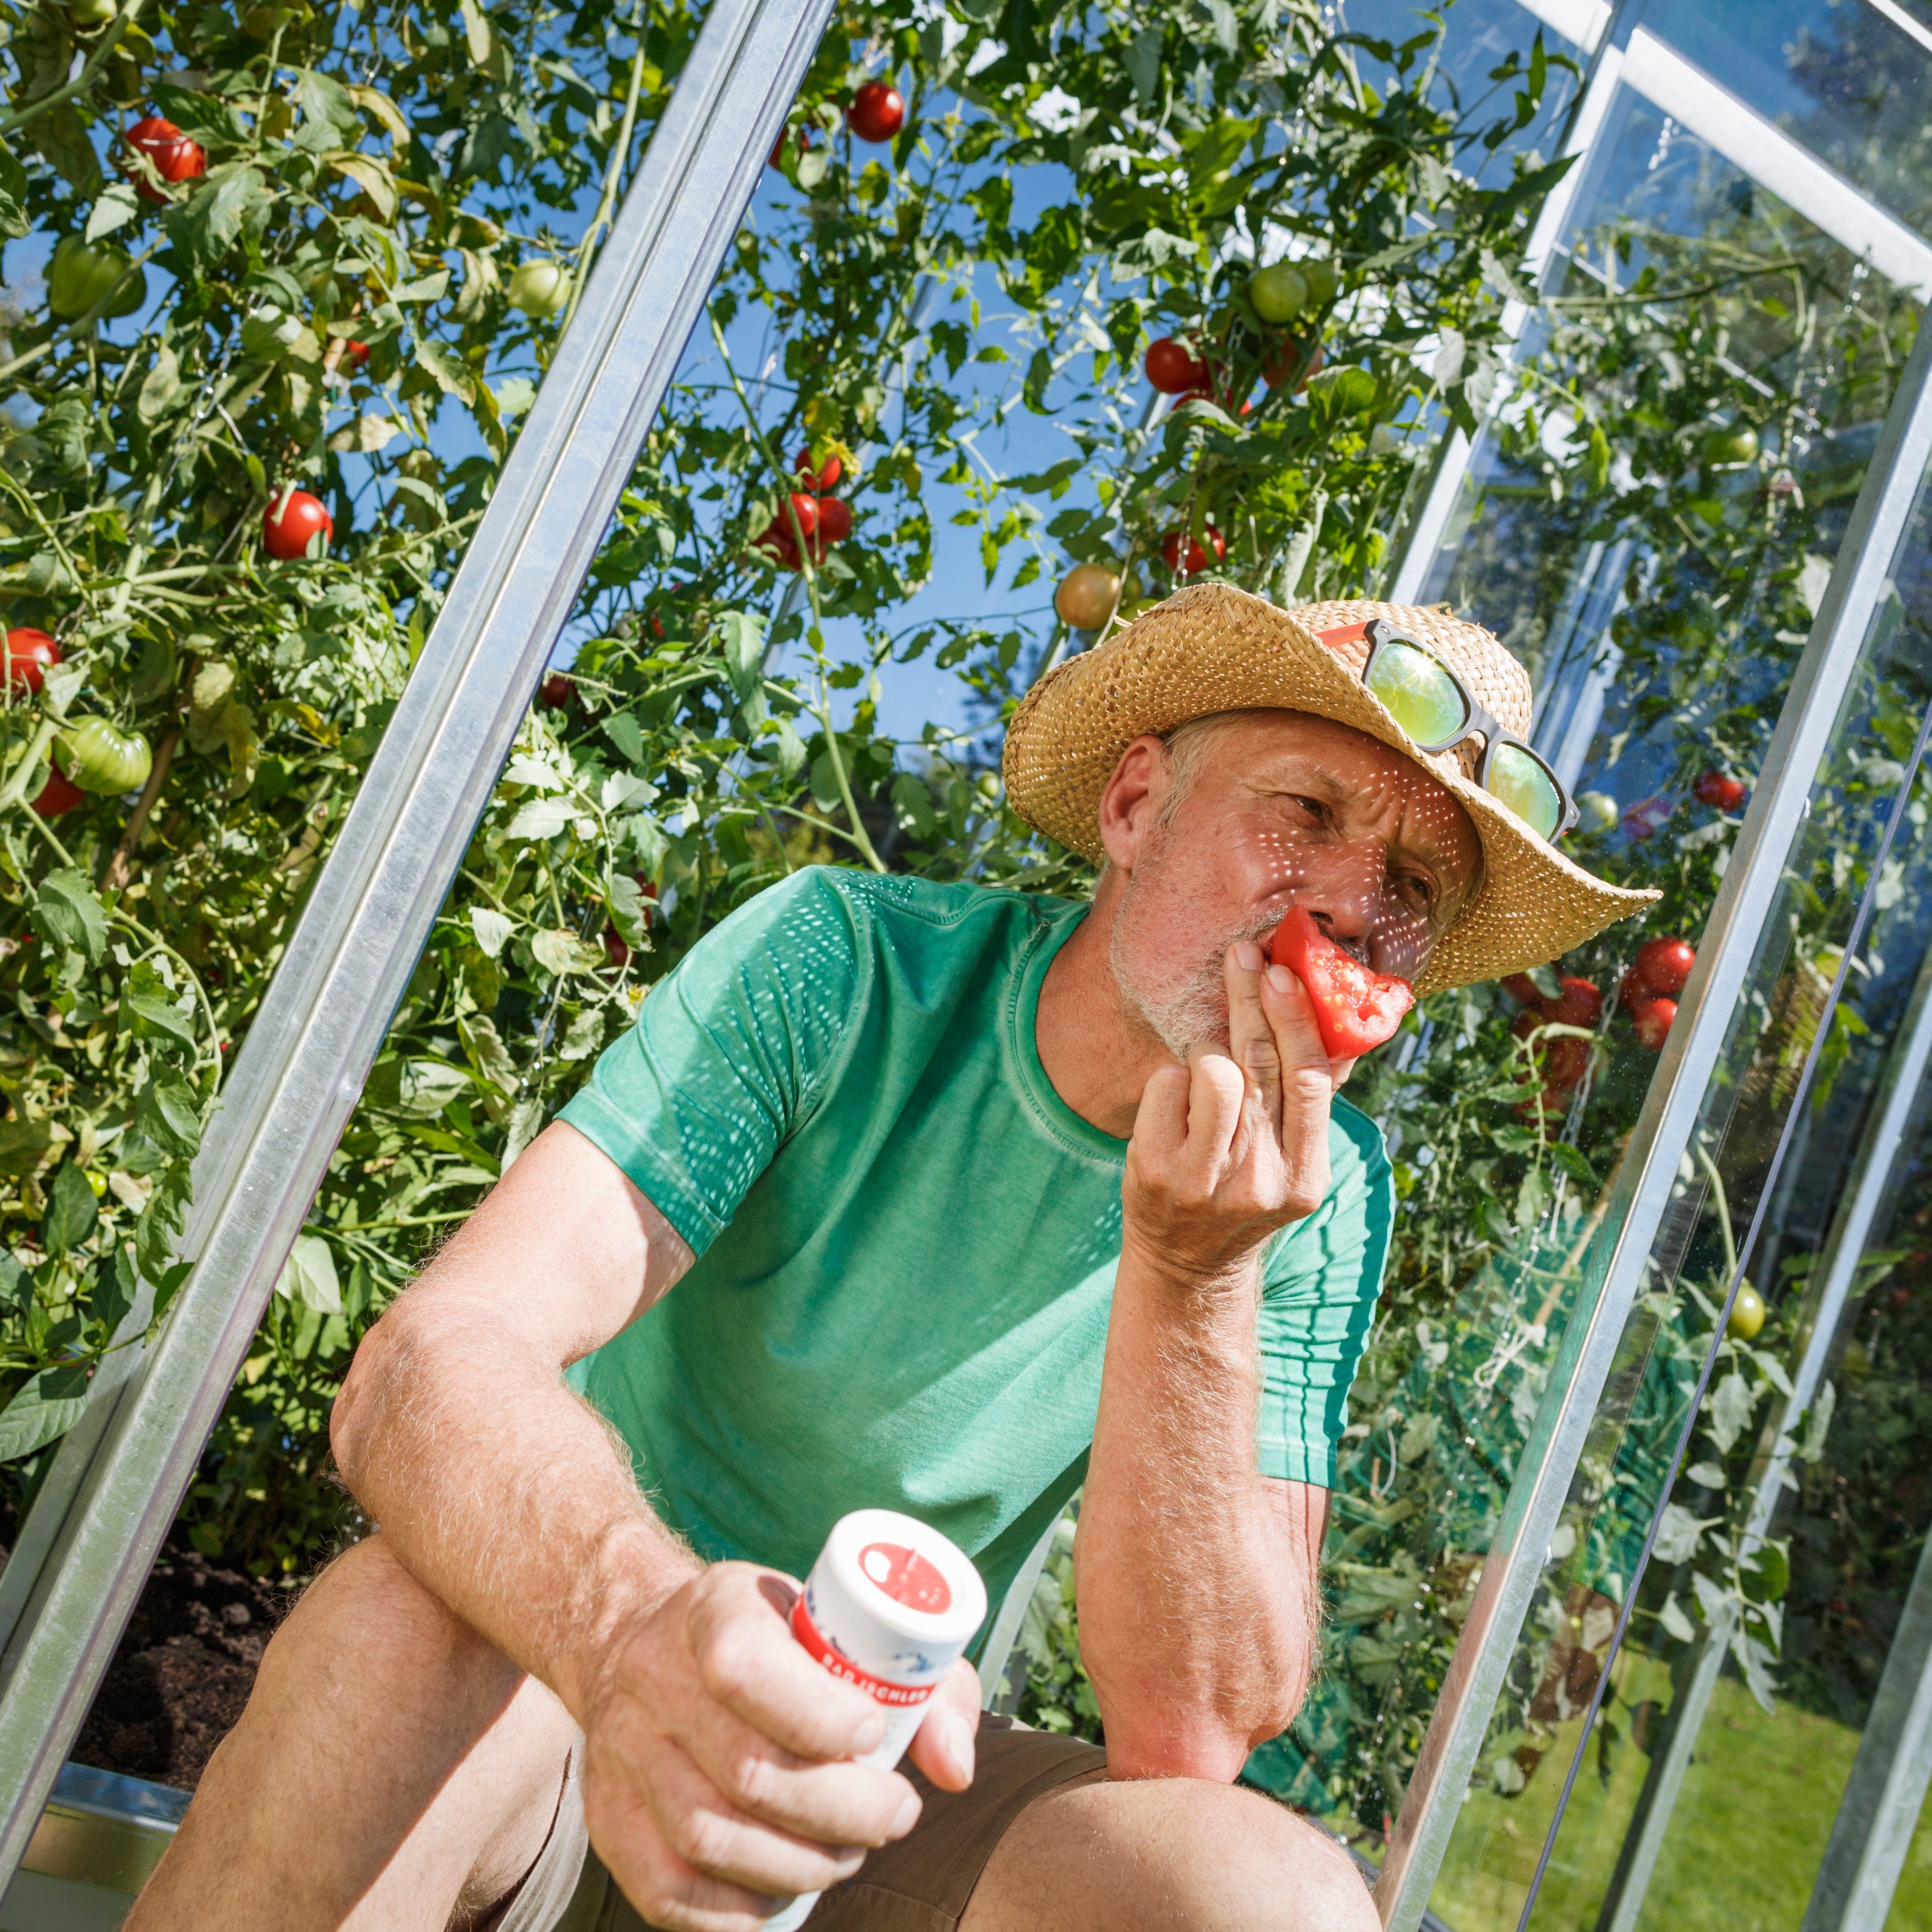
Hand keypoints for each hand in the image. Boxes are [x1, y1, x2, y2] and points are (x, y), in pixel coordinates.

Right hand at [579, 1560, 979, 1930]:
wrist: (649, 1640)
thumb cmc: (773, 1639)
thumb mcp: (843, 1624)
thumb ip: (921, 1685)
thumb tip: (955, 1768)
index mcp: (712, 1609)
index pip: (746, 1668)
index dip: (822, 1717)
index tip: (878, 1738)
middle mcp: (653, 1677)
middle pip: (745, 1771)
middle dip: (840, 1812)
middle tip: (892, 1816)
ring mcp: (623, 1751)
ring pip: (710, 1838)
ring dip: (799, 1866)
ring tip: (845, 1853)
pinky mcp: (609, 1818)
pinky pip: (668, 1892)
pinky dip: (737, 1912)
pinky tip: (785, 1890)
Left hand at [1121, 941, 1351, 1283]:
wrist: (1186, 1264)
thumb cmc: (1241, 1192)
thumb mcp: (1289, 1164)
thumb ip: (1307, 1106)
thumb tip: (1338, 1024)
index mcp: (1305, 1175)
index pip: (1309, 1081)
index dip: (1297, 1020)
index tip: (1283, 973)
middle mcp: (1261, 1179)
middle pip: (1260, 1064)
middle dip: (1250, 998)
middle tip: (1243, 955)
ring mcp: (1205, 1178)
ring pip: (1212, 1069)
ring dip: (1207, 1049)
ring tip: (1206, 1068)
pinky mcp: (1155, 1170)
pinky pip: (1166, 1083)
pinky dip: (1170, 1079)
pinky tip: (1174, 1104)